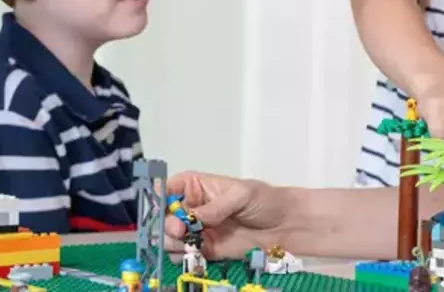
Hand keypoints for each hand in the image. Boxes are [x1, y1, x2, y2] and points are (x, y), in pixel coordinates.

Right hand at [164, 171, 287, 258]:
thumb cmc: (263, 200)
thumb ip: (216, 207)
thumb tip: (194, 217)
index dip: (159, 199)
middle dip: (167, 224)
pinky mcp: (205, 250)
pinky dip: (185, 257)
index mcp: (195, 186)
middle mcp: (191, 208)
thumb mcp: (240, 195)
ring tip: (189, 244)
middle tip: (180, 231)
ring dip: (174, 242)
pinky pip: (185, 255)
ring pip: (171, 238)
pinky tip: (196, 253)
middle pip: (164, 217)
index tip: (160, 210)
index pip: (167, 189)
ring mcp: (197, 230)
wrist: (284, 226)